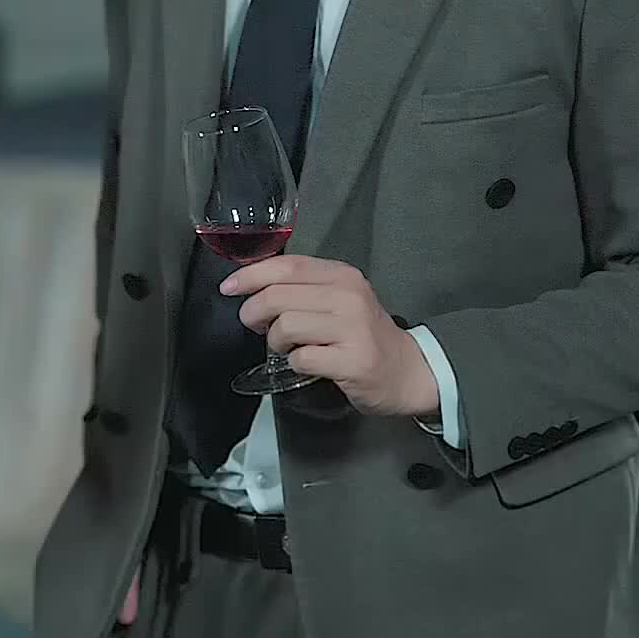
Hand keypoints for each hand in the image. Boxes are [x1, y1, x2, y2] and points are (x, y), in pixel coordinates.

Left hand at [115, 256, 440, 621]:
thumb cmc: (365, 334)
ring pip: (286, 326)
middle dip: (255, 312)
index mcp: (343, 275)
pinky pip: (302, 358)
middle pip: (279, 296)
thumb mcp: (341, 300)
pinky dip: (295, 363)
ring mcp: (352, 328)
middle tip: (256, 326)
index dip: (251, 275)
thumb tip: (251, 289)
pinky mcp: (353, 360)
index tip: (229, 288)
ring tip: (288, 348)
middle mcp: (348, 296)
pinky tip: (308, 364)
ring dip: (276, 341)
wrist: (410, 371)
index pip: (287, 266)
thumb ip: (304, 289)